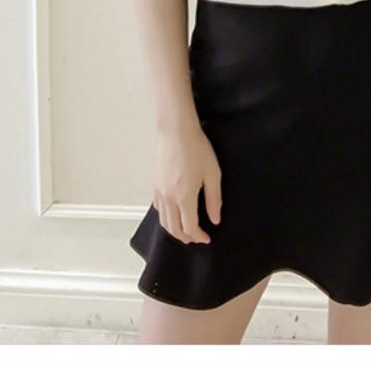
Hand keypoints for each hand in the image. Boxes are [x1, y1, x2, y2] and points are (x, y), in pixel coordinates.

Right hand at [152, 123, 222, 243]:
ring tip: (186, 230)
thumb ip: (214, 199)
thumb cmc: (197, 149)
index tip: (207, 238)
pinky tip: (174, 214)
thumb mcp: (212, 174)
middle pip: (173, 228)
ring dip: (174, 230)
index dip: (198, 237)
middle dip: (185, 237)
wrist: (176, 132)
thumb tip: (215, 219)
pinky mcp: (155, 185)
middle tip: (196, 238)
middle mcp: (169, 198)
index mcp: (184, 197)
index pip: (189, 227)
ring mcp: (160, 191)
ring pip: (163, 221)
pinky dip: (165, 218)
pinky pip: (158, 208)